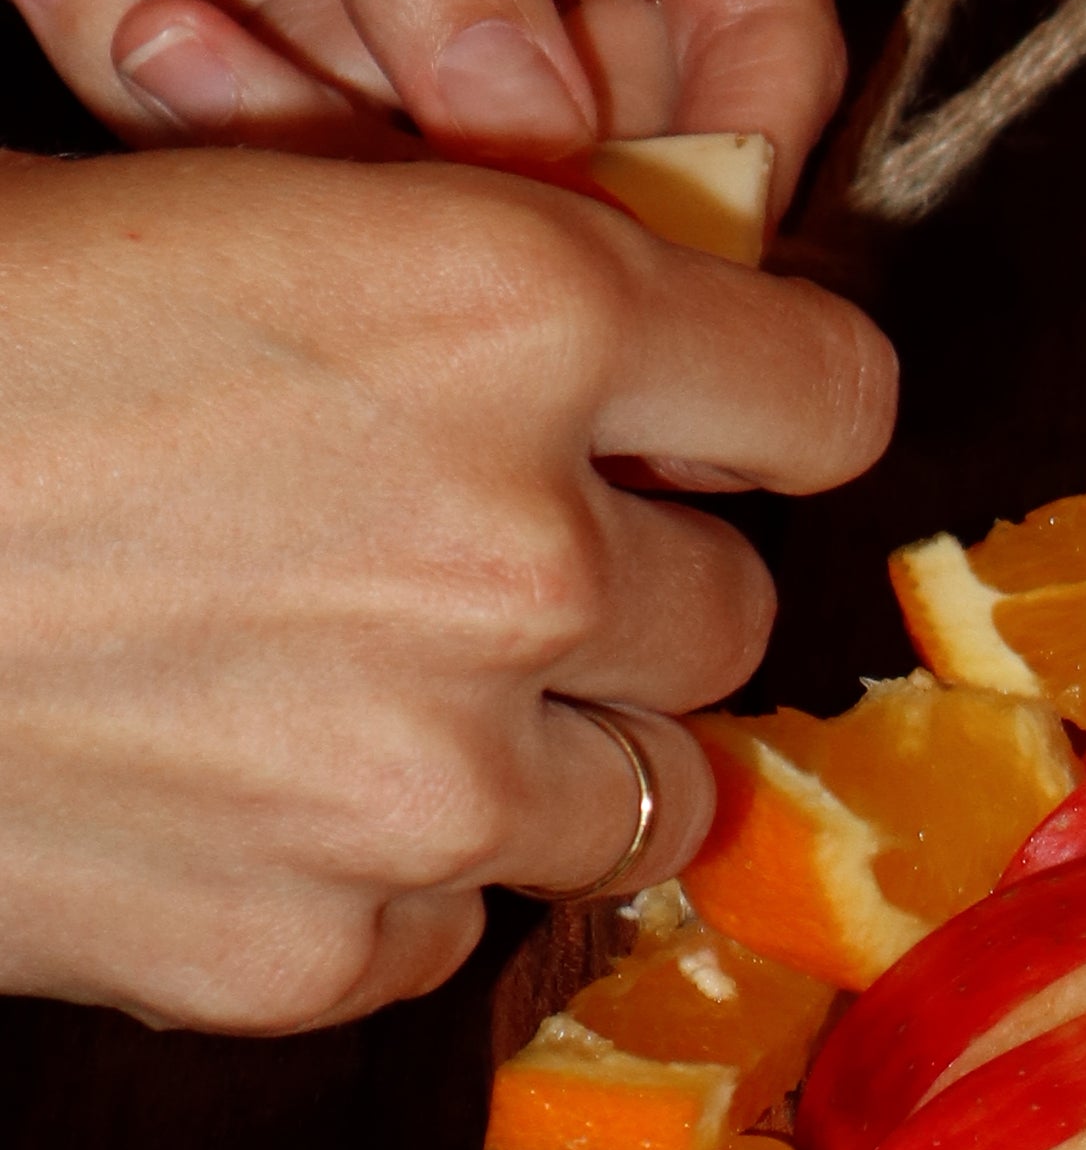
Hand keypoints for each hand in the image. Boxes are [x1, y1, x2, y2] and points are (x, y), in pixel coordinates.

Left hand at [0, 0, 836, 190]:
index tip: (583, 247)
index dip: (713, 173)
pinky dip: (157, 90)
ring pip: (438, 188)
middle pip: (617, 157)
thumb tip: (528, 116)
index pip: (768, 36)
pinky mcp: (302, 44)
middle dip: (439, 165)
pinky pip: (284, 164)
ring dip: (261, 120)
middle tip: (277, 90)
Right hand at [0, 145, 893, 1028]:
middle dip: (623, 587)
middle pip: (732, 609)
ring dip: (534, 749)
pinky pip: (450, 927)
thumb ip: (438, 284)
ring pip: (637, 795)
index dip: (761, 405)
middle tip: (456, 557)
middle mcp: (519, 548)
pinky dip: (377, 879)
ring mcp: (428, 774)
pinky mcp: (315, 948)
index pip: (825, 391)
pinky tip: (230, 791)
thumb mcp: (196, 202)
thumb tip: (613, 354)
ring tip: (344, 684)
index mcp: (510, 307)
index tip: (709, 423)